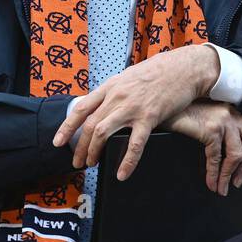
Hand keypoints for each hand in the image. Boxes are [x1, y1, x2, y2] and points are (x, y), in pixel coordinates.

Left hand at [52, 43, 219, 179]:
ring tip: (91, 165)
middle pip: (90, 125)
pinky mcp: (150, 117)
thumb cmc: (157, 73)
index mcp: (110, 87)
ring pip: (103, 133)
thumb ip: (114, 92)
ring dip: (94, 152)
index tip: (58, 142)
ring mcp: (132, 107)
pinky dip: (127, 161)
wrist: (183, 67)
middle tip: (77, 162)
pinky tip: (122, 174)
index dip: (67, 127)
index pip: (81, 108)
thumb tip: (103, 105)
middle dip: (80, 147)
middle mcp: (116, 97)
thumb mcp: (128, 78)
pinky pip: (135, 143)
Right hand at [162, 99, 241, 195]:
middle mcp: (232, 116)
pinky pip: (216, 158)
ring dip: (227, 177)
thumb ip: (216, 132)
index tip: (240, 173)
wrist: (163, 103)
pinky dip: (214, 174)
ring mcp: (223, 122)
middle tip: (235, 183)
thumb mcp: (204, 120)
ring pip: (236, 156)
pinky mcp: (211, 129)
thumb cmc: (179, 112)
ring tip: (220, 188)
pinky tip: (210, 182)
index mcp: (232, 114)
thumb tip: (221, 158)